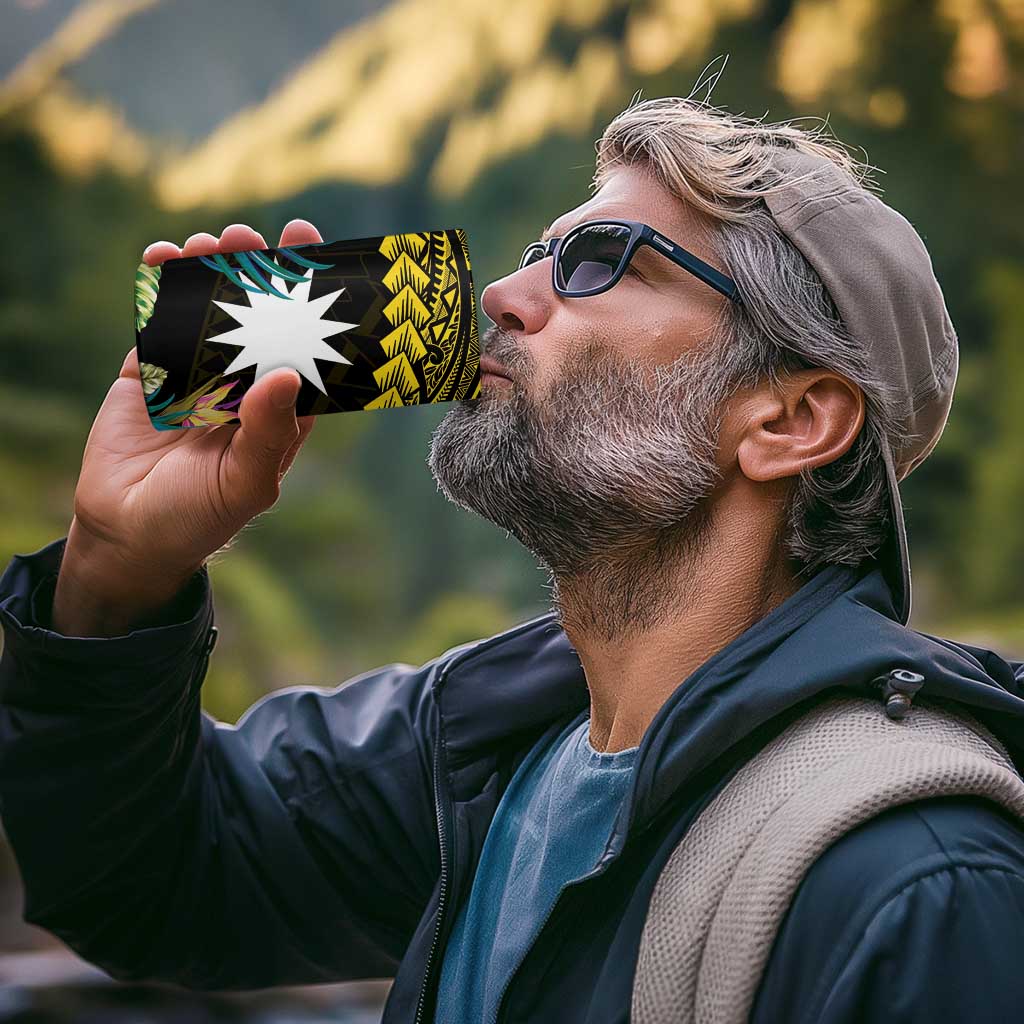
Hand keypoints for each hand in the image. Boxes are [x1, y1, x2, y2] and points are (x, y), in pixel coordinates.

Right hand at [53, 220, 321, 634]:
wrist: (128, 534)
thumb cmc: (199, 517)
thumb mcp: (245, 484)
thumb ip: (268, 433)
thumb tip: (286, 375)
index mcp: (279, 410)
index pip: (304, 348)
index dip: (311, 304)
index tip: (316, 256)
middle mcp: (244, 386)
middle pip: (258, 318)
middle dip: (258, 274)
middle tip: (253, 236)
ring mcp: (197, 375)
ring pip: (210, 311)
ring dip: (211, 272)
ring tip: (210, 242)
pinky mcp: (152, 372)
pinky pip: (158, 322)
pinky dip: (160, 288)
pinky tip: (163, 257)